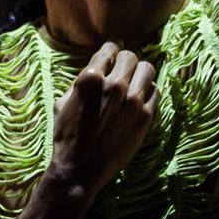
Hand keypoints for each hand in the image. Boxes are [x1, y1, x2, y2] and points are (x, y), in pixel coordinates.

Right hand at [47, 40, 159, 196]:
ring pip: (148, 69)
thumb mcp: (63, 102)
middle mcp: (114, 85)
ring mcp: (132, 101)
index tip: (115, 51)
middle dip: (126, 61)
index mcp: (90, 78)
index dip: (112, 48)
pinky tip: (140, 99)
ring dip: (140, 73)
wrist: (80, 169)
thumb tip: (96, 68)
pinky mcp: (146, 116)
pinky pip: (156, 91)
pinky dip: (149, 91)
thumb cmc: (67, 136)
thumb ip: (81, 81)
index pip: (110, 48)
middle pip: (131, 57)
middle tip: (123, 70)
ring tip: (135, 82)